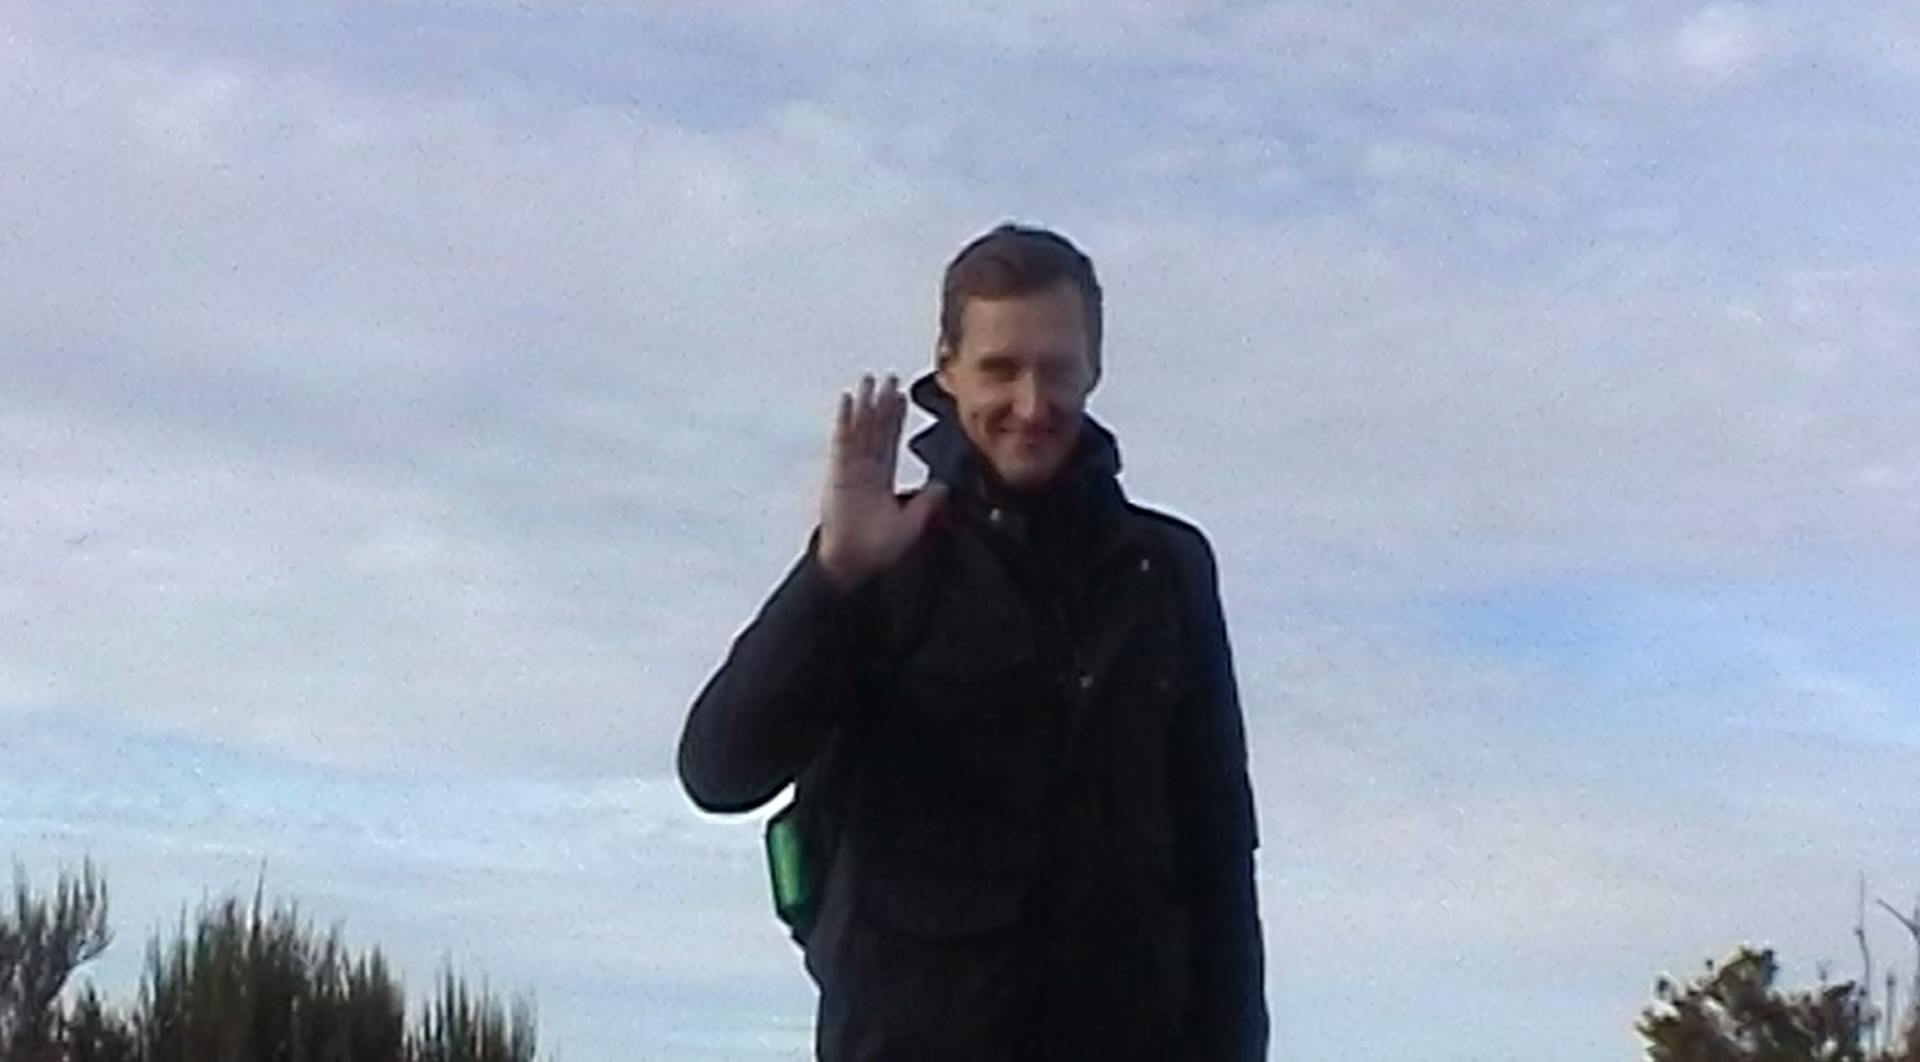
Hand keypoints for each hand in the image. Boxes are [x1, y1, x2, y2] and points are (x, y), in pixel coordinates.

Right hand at [817, 373, 947, 590]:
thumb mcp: (912, 525)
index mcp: (880, 479)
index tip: (901, 396)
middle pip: (875, 429)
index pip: (889, 440)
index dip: (895, 418)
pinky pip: (843, 441)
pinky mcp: (840, 472)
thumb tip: (944, 486)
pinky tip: (849, 400)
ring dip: (865, 405)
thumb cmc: (877, 550)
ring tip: (869, 380)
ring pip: (860, 429)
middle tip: (889, 378)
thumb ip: (928, 504)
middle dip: (882, 404)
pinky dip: (846, 420)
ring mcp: (850, 468)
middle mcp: (865, 469)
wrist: (853, 563)